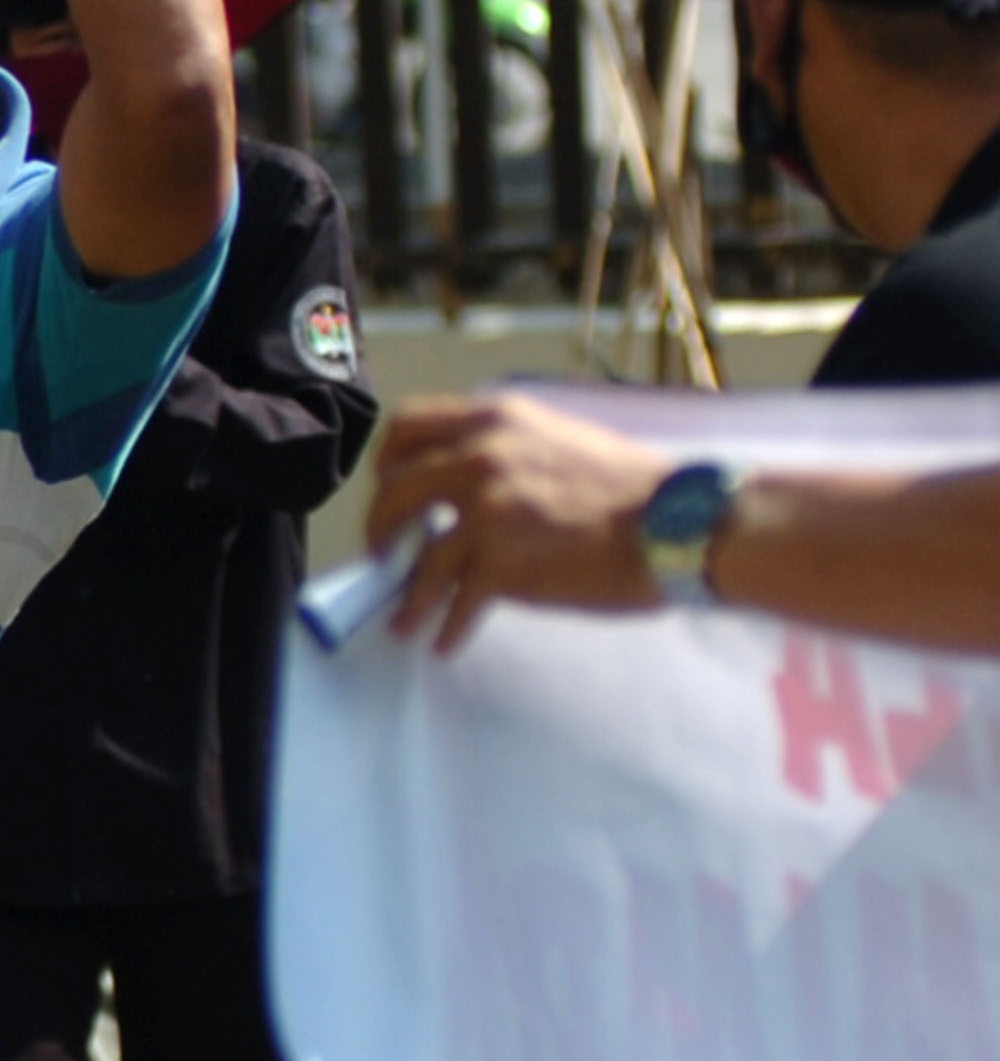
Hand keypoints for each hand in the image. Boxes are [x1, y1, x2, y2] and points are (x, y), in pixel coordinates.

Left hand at [365, 394, 678, 653]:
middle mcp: (480, 457)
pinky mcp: (499, 561)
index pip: (408, 426)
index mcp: (495, 420)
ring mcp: (486, 510)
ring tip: (403, 620)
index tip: (386, 485)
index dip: (388, 461)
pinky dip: (446, 625)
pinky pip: (454, 600)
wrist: (681, 522)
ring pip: (419, 560)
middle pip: (395, 492)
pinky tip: (444, 641)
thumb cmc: (634, 487)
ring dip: (408, 597)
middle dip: (380, 529)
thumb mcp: (559, 440)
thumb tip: (464, 486)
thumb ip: (505, 452)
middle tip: (383, 553)